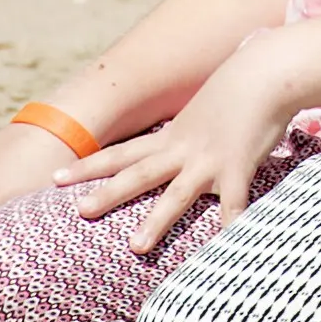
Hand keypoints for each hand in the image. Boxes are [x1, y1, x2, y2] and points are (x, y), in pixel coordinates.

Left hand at [55, 39, 301, 256]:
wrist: (265, 72)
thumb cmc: (239, 87)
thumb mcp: (204, 109)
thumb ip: (190, 129)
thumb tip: (183, 138)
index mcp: (171, 136)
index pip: (121, 153)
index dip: (88, 166)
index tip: (55, 179)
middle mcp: (183, 148)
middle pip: (137, 174)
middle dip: (106, 193)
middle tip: (78, 212)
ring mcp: (209, 159)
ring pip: (176, 194)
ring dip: (155, 221)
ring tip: (134, 247)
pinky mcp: (238, 167)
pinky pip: (232, 204)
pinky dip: (229, 228)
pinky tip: (224, 250)